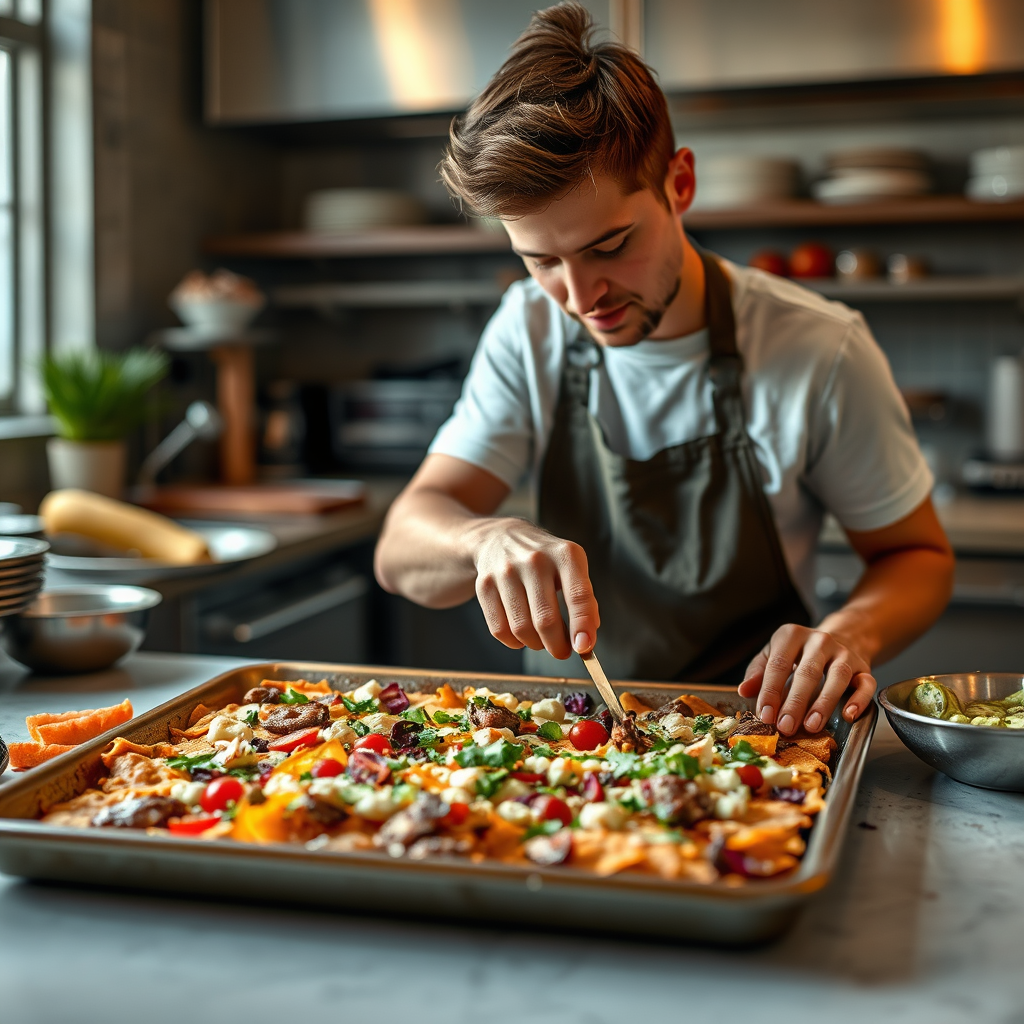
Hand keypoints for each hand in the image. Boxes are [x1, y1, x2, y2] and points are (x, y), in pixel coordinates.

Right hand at [470, 518, 599, 659]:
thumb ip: (584, 599)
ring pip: (521, 629)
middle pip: (546, 619)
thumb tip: (585, 638)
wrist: (500, 537)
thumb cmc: (544, 559)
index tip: (584, 648)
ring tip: (542, 640)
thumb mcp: (571, 566)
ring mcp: (506, 572)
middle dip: (557, 645)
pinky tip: (521, 635)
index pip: (578, 595)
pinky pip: (499, 629)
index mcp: (564, 554)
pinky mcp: (485, 585)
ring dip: (535, 644)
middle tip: (562, 652)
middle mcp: (534, 560)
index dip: (582, 625)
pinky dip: (513, 642)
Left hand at [736, 624, 875, 734]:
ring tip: (811, 725)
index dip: (770, 691)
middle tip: (785, 726)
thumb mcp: (773, 653)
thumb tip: (744, 690)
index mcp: (792, 635)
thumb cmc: (799, 652)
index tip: (765, 715)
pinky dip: (858, 700)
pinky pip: (865, 683)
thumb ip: (758, 671)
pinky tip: (848, 715)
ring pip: (837, 677)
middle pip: (807, 672)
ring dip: (824, 703)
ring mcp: (844, 653)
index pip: (778, 664)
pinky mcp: (864, 667)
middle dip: (795, 702)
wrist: (842, 637)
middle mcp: (820, 641)